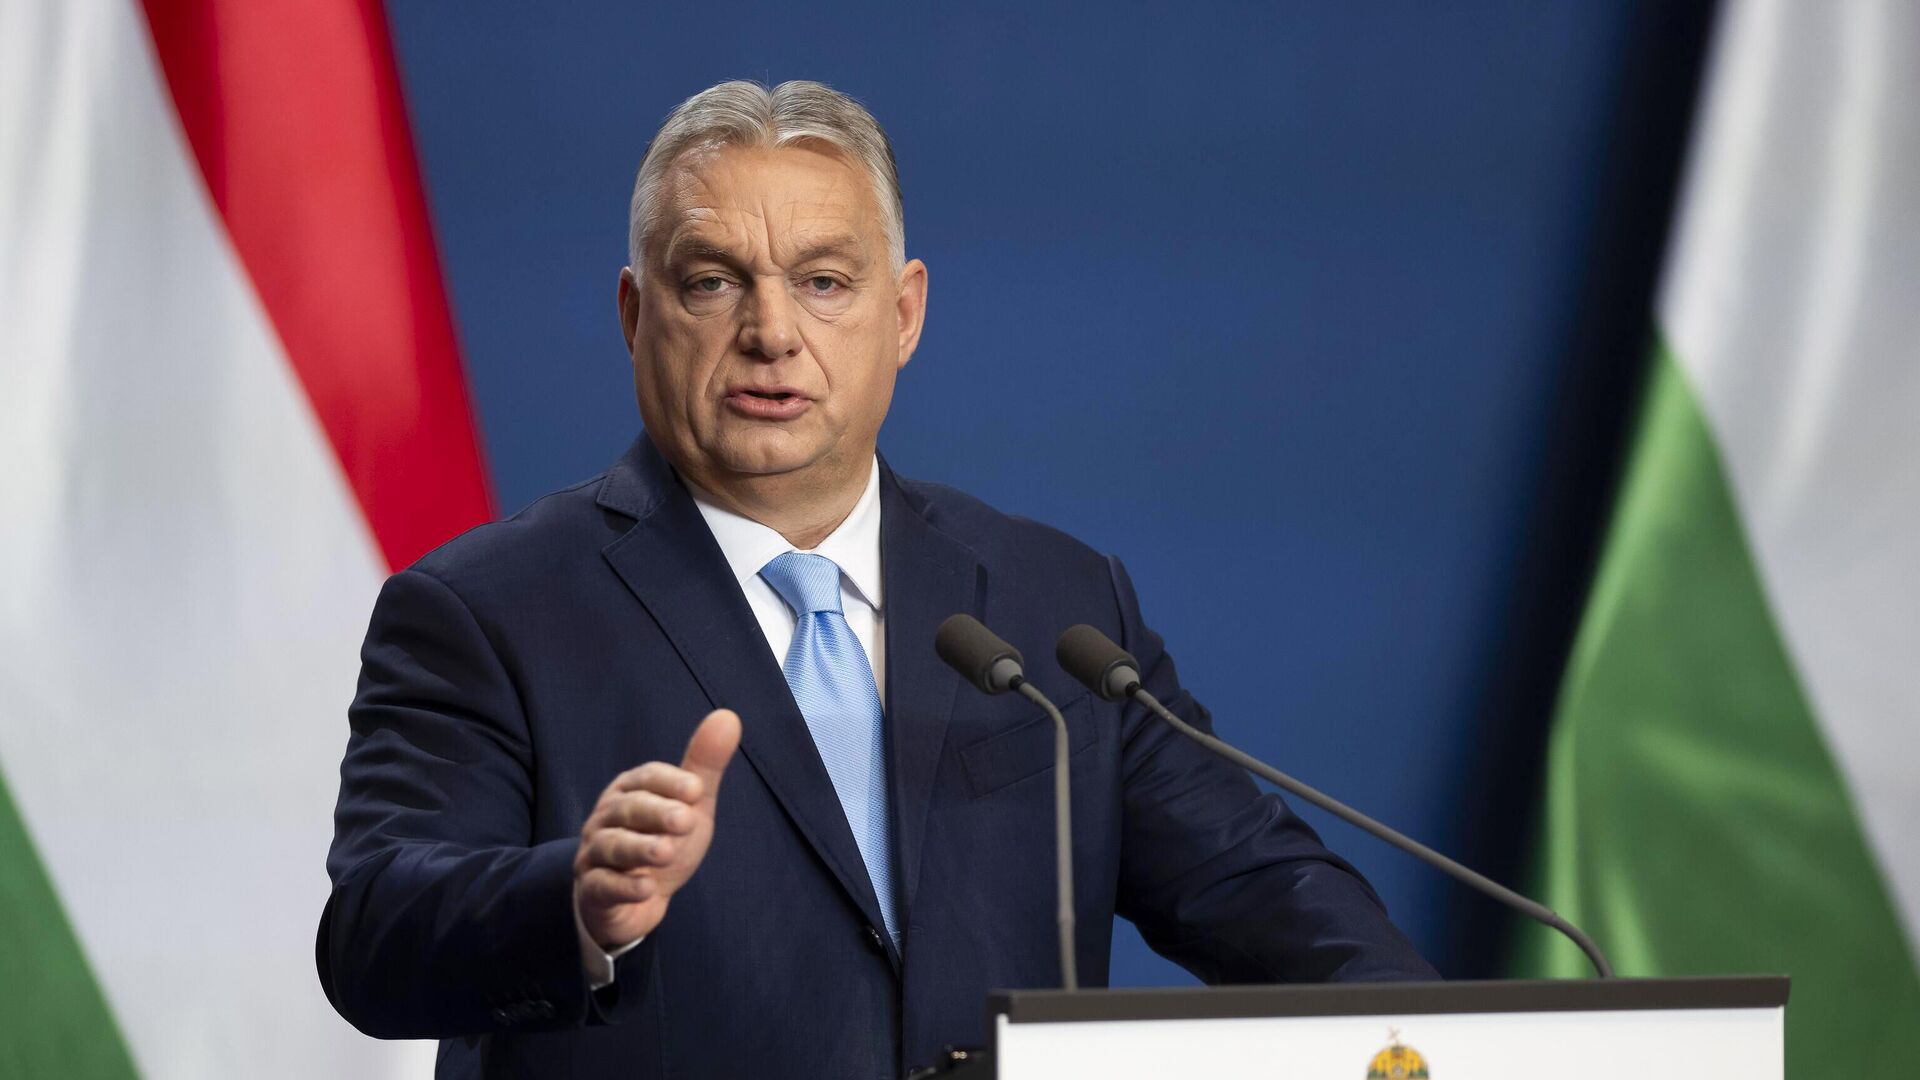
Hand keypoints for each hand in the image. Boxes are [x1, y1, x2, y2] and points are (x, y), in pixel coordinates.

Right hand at [574, 708, 741, 948]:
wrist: (630, 903)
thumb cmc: (661, 842)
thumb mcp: (689, 806)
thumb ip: (704, 766)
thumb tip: (728, 716)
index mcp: (630, 791)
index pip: (647, 778)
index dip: (670, 782)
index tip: (696, 789)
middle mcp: (606, 818)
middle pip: (628, 809)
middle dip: (656, 813)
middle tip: (686, 821)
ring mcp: (595, 854)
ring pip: (612, 846)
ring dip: (640, 849)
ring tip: (666, 853)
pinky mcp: (593, 891)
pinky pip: (602, 886)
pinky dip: (624, 887)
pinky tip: (647, 889)